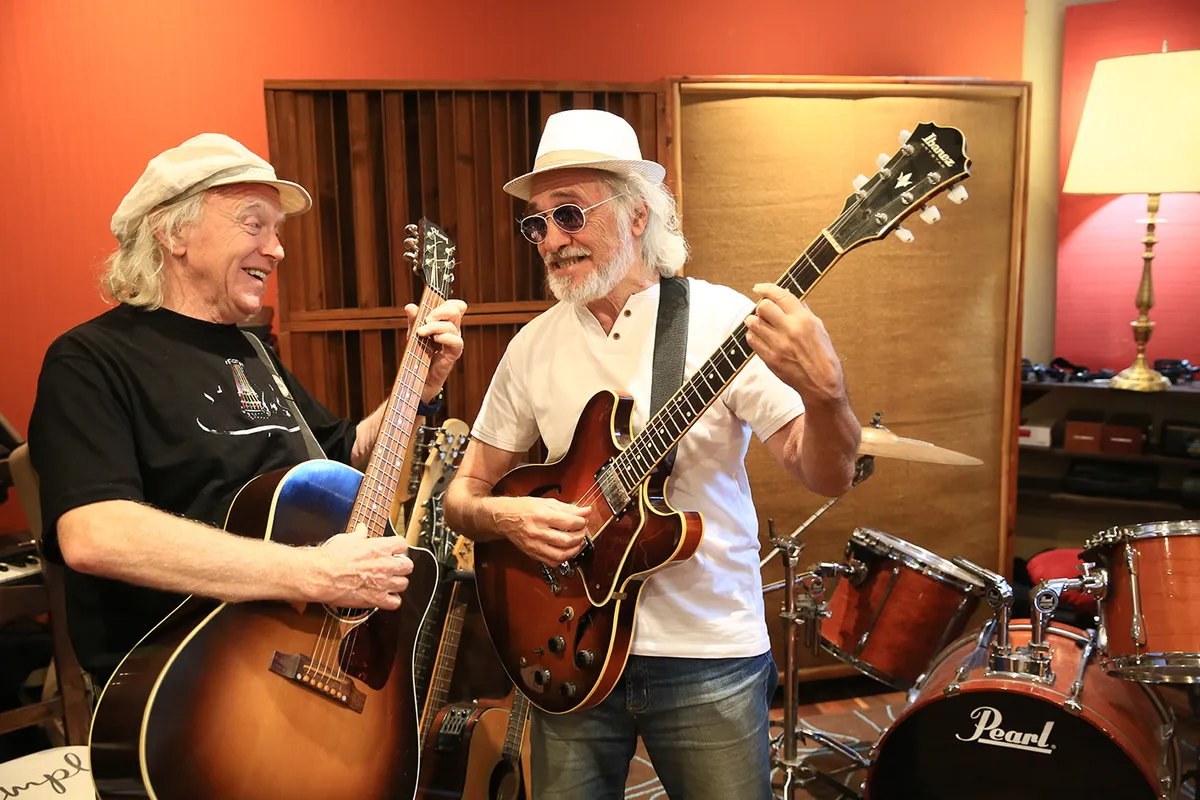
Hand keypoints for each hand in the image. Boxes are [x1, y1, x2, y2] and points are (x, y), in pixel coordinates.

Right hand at [306, 523, 412, 609]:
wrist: (320, 576)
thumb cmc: (331, 557)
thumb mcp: (346, 539)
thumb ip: (359, 535)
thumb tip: (362, 529)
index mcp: (380, 548)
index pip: (403, 544)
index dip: (398, 548)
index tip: (394, 550)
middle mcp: (386, 565)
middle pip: (408, 565)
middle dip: (401, 566)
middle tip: (392, 567)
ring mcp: (383, 583)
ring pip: (404, 584)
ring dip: (397, 583)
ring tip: (388, 582)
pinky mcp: (376, 599)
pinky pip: (395, 603)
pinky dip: (391, 601)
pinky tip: (384, 597)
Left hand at [406, 299, 466, 403]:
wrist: (418, 377)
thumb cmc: (418, 354)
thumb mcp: (413, 333)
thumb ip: (414, 320)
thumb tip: (410, 306)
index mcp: (445, 322)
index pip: (455, 305)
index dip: (446, 302)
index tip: (430, 308)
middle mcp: (452, 330)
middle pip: (456, 310)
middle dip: (439, 311)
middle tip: (426, 320)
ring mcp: (454, 341)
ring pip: (452, 326)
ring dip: (435, 327)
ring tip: (422, 334)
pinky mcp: (453, 354)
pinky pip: (456, 341)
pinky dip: (445, 337)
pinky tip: (435, 340)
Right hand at [488, 496, 590, 565]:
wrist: (505, 518)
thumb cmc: (523, 508)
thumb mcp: (547, 503)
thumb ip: (568, 508)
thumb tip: (585, 511)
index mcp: (541, 516)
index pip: (569, 522)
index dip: (581, 522)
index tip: (584, 520)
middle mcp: (538, 532)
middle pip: (567, 540)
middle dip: (580, 536)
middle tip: (583, 531)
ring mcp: (535, 545)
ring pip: (561, 554)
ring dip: (575, 549)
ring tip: (578, 542)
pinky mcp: (533, 554)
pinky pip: (552, 562)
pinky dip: (563, 558)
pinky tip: (567, 551)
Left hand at [744, 283, 846, 405]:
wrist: (821, 384)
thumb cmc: (824, 356)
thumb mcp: (819, 329)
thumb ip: (804, 312)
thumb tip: (790, 297)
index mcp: (803, 320)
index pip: (780, 295)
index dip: (766, 288)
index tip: (759, 288)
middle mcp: (789, 330)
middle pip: (762, 307)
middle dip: (762, 307)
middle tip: (765, 312)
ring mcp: (777, 345)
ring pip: (753, 323)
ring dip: (755, 321)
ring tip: (762, 326)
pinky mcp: (769, 358)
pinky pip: (752, 340)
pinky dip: (754, 336)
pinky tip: (762, 338)